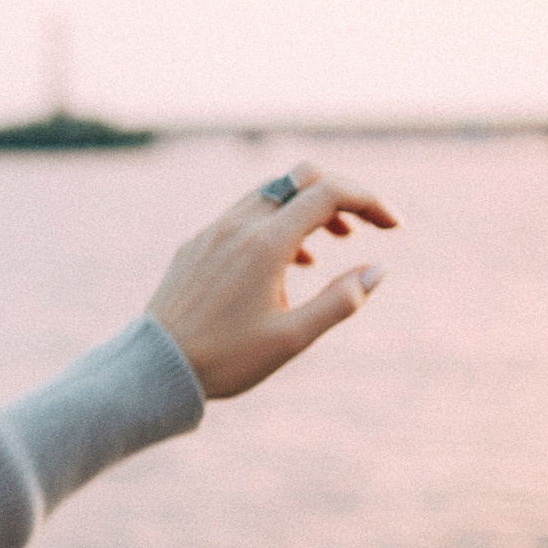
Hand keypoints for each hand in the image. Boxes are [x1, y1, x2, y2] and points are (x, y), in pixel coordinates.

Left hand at [145, 161, 397, 398]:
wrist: (155, 368)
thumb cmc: (225, 360)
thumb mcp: (292, 338)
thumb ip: (340, 301)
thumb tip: (379, 269)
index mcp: (264, 243)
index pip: (328, 194)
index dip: (368, 201)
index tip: (393, 226)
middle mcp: (237, 225)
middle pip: (302, 179)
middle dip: (341, 195)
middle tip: (364, 229)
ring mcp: (212, 231)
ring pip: (271, 194)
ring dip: (308, 209)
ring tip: (332, 245)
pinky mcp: (195, 244)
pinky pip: (244, 215)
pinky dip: (277, 223)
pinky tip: (288, 261)